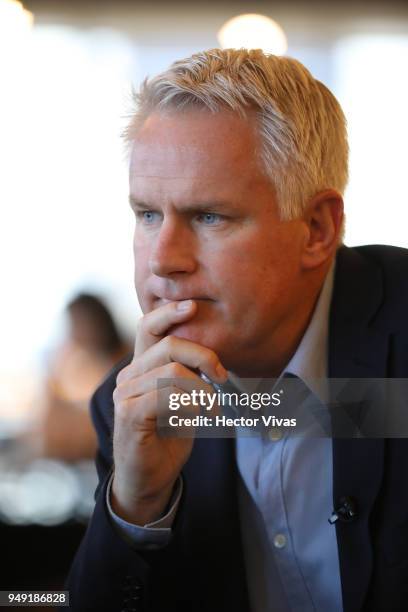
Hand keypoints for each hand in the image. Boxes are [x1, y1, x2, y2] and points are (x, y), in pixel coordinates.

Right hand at [111, 299, 226, 524]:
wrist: (149, 478)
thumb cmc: (168, 437)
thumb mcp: (183, 400)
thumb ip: (188, 376)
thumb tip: (212, 358)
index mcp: (140, 367)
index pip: (147, 327)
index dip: (168, 313)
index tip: (192, 306)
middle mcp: (128, 376)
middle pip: (167, 346)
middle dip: (202, 355)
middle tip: (220, 375)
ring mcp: (125, 394)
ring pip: (172, 372)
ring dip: (202, 389)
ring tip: (213, 408)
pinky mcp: (129, 414)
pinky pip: (167, 396)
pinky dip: (191, 403)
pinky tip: (200, 416)